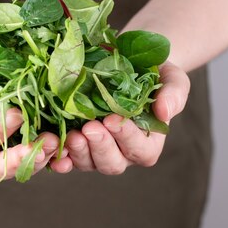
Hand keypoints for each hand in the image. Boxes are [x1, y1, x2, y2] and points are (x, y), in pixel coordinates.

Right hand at [0, 54, 63, 179]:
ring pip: (23, 166)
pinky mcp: (31, 135)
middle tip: (44, 142)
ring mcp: (9, 143)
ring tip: (58, 141)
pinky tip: (70, 144)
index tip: (15, 113)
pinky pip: (44, 153)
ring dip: (42, 157)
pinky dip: (58, 154)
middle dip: (20, 159)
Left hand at [49, 61, 189, 173]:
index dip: (127, 138)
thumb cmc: (155, 74)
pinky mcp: (78, 144)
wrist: (129, 64)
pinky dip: (60, 156)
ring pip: (88, 163)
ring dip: (79, 151)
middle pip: (112, 163)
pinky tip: (53, 148)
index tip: (113, 120)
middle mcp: (122, 152)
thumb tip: (165, 112)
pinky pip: (67, 157)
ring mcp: (97, 150)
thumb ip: (174, 95)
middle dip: (100, 147)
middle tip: (90, 128)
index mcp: (148, 142)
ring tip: (72, 134)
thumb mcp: (172, 78)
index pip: (140, 149)